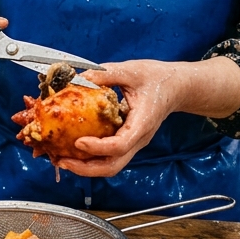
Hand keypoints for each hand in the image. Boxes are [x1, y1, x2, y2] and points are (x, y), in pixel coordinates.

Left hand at [53, 60, 187, 177]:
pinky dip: (89, 156)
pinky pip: (108, 155)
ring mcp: (132, 142)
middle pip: (113, 165)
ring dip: (85, 166)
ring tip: (62, 158)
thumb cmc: (158, 79)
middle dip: (86, 168)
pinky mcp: (126, 140)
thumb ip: (105, 74)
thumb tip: (77, 77)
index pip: (120, 145)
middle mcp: (137, 139)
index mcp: (142, 123)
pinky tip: (72, 147)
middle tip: (62, 160)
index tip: (79, 142)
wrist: (177, 87)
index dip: (98, 147)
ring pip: (110, 164)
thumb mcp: (131, 71)